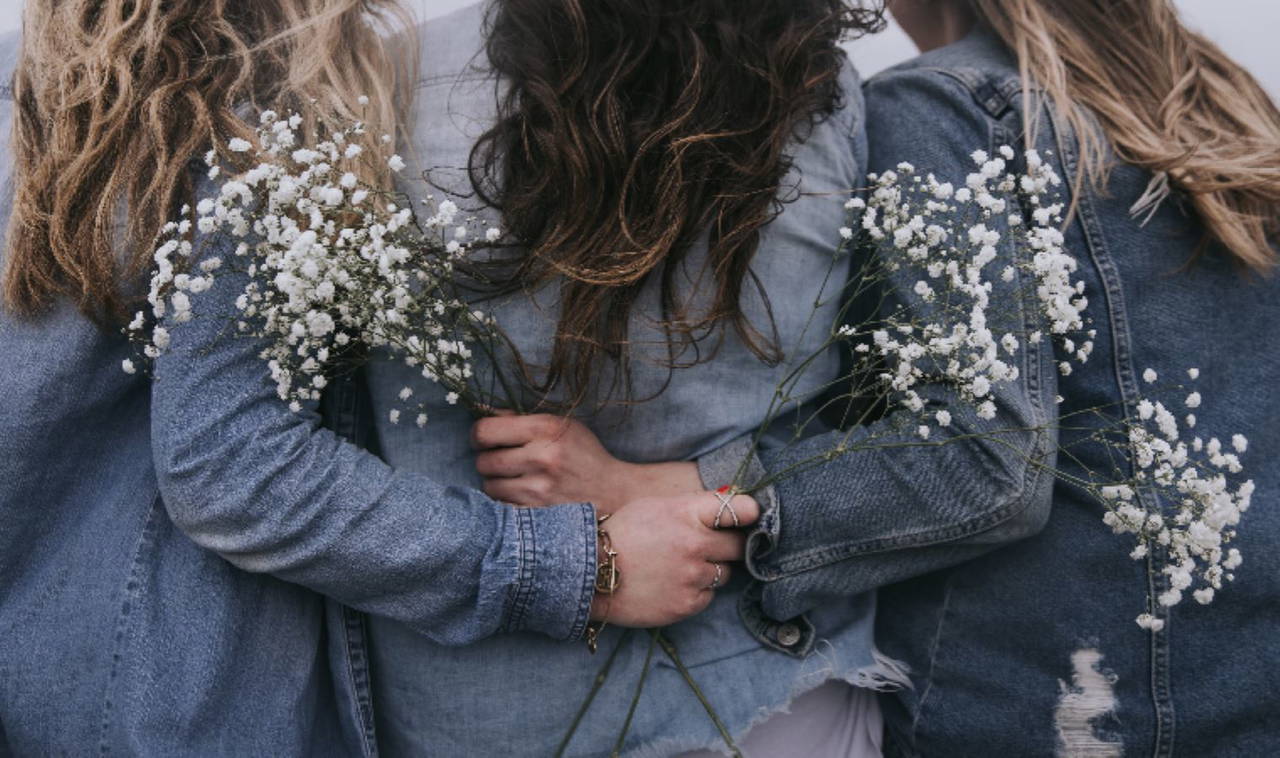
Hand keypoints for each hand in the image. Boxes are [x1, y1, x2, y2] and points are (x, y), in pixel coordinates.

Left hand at [472, 414, 702, 513]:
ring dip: (497, 483)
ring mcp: (538, 489)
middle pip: (483, 461)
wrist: (613, 493)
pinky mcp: (537, 514)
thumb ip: (523, 419)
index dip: (479, 435)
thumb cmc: (584, 455)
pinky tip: (522, 496)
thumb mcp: (562, 426)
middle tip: (503, 461)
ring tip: (516, 480)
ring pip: (489, 486)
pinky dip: (506, 502)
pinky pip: (501, 507)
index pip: (484, 430)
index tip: (486, 439)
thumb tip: (484, 412)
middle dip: (489, 460)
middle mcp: (541, 457)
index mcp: (545, 428)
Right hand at [595, 491, 759, 627]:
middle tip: (711, 546)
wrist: (590, 574)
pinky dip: (696, 591)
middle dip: (728, 545)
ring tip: (680, 567)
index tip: (749, 516)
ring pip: (724, 573)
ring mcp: (692, 576)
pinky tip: (672, 584)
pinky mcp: (687, 604)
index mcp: (687, 513)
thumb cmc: (621, 534)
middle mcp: (695, 544)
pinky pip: (708, 596)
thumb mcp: (654, 506)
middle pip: (738, 545)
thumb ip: (691, 507)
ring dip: (709, 569)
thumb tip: (728, 503)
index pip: (740, 509)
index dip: (749, 513)